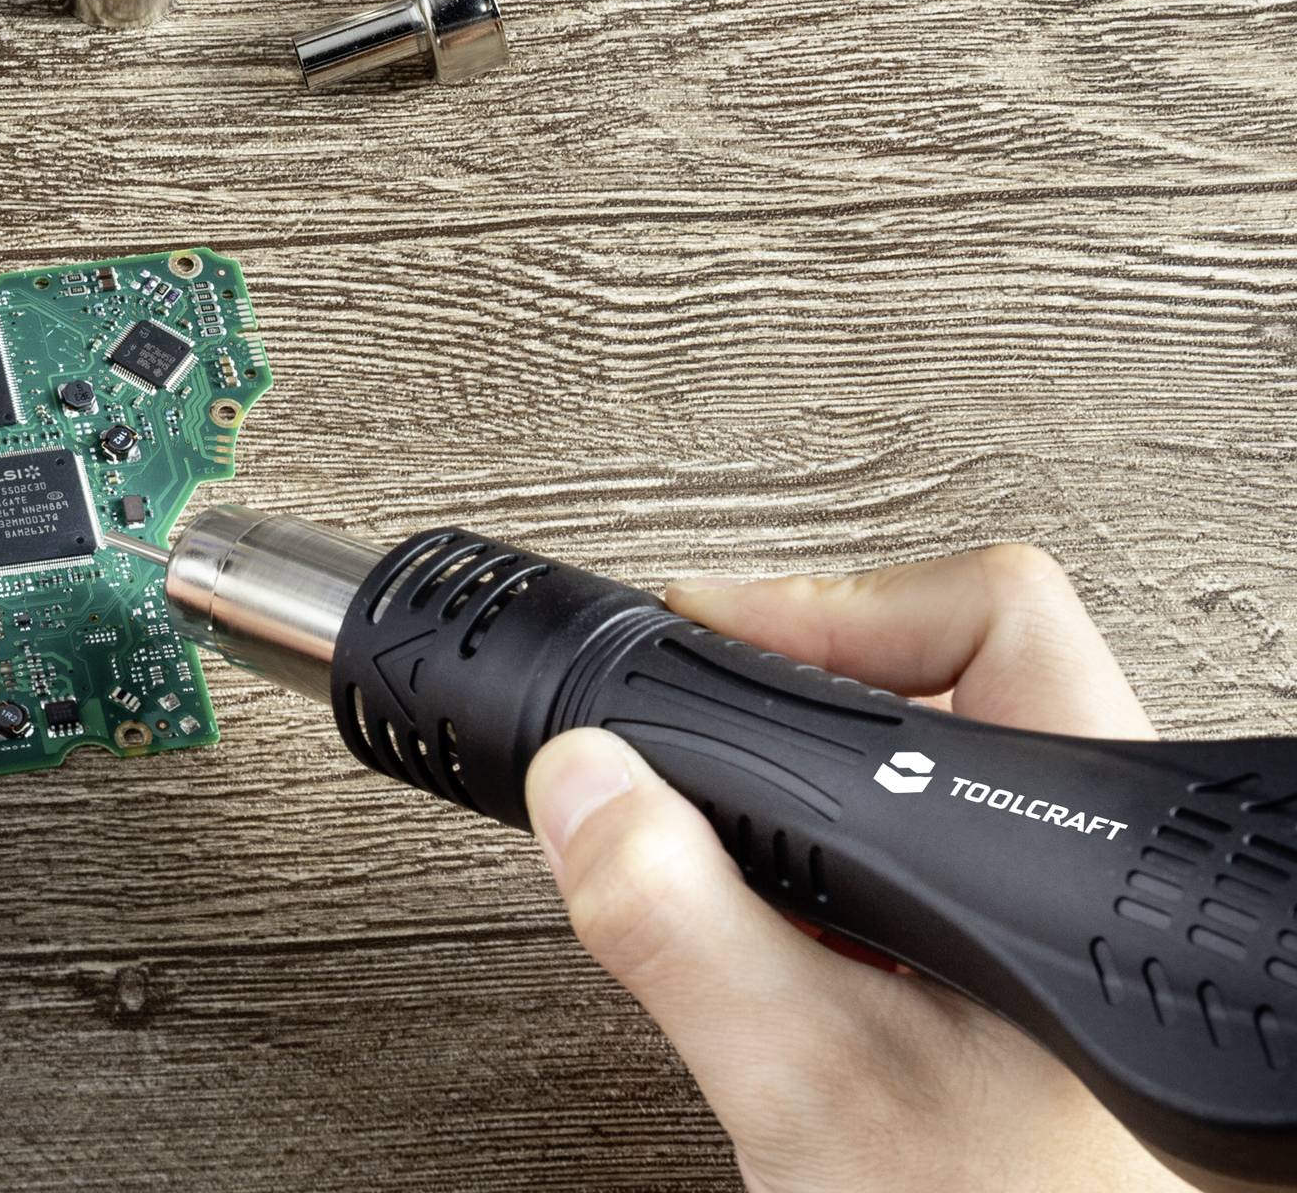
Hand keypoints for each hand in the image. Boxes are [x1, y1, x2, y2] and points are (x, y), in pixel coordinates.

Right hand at [523, 545, 1192, 1192]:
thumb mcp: (810, 1087)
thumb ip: (687, 926)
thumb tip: (589, 789)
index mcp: (1074, 855)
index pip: (982, 616)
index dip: (815, 606)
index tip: (699, 636)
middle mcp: (1104, 865)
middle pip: (983, 663)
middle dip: (825, 669)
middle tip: (714, 698)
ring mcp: (1086, 931)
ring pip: (973, 764)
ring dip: (846, 771)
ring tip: (746, 790)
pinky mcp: (1055, 995)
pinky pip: (959, 862)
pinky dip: (863, 860)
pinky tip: (808, 915)